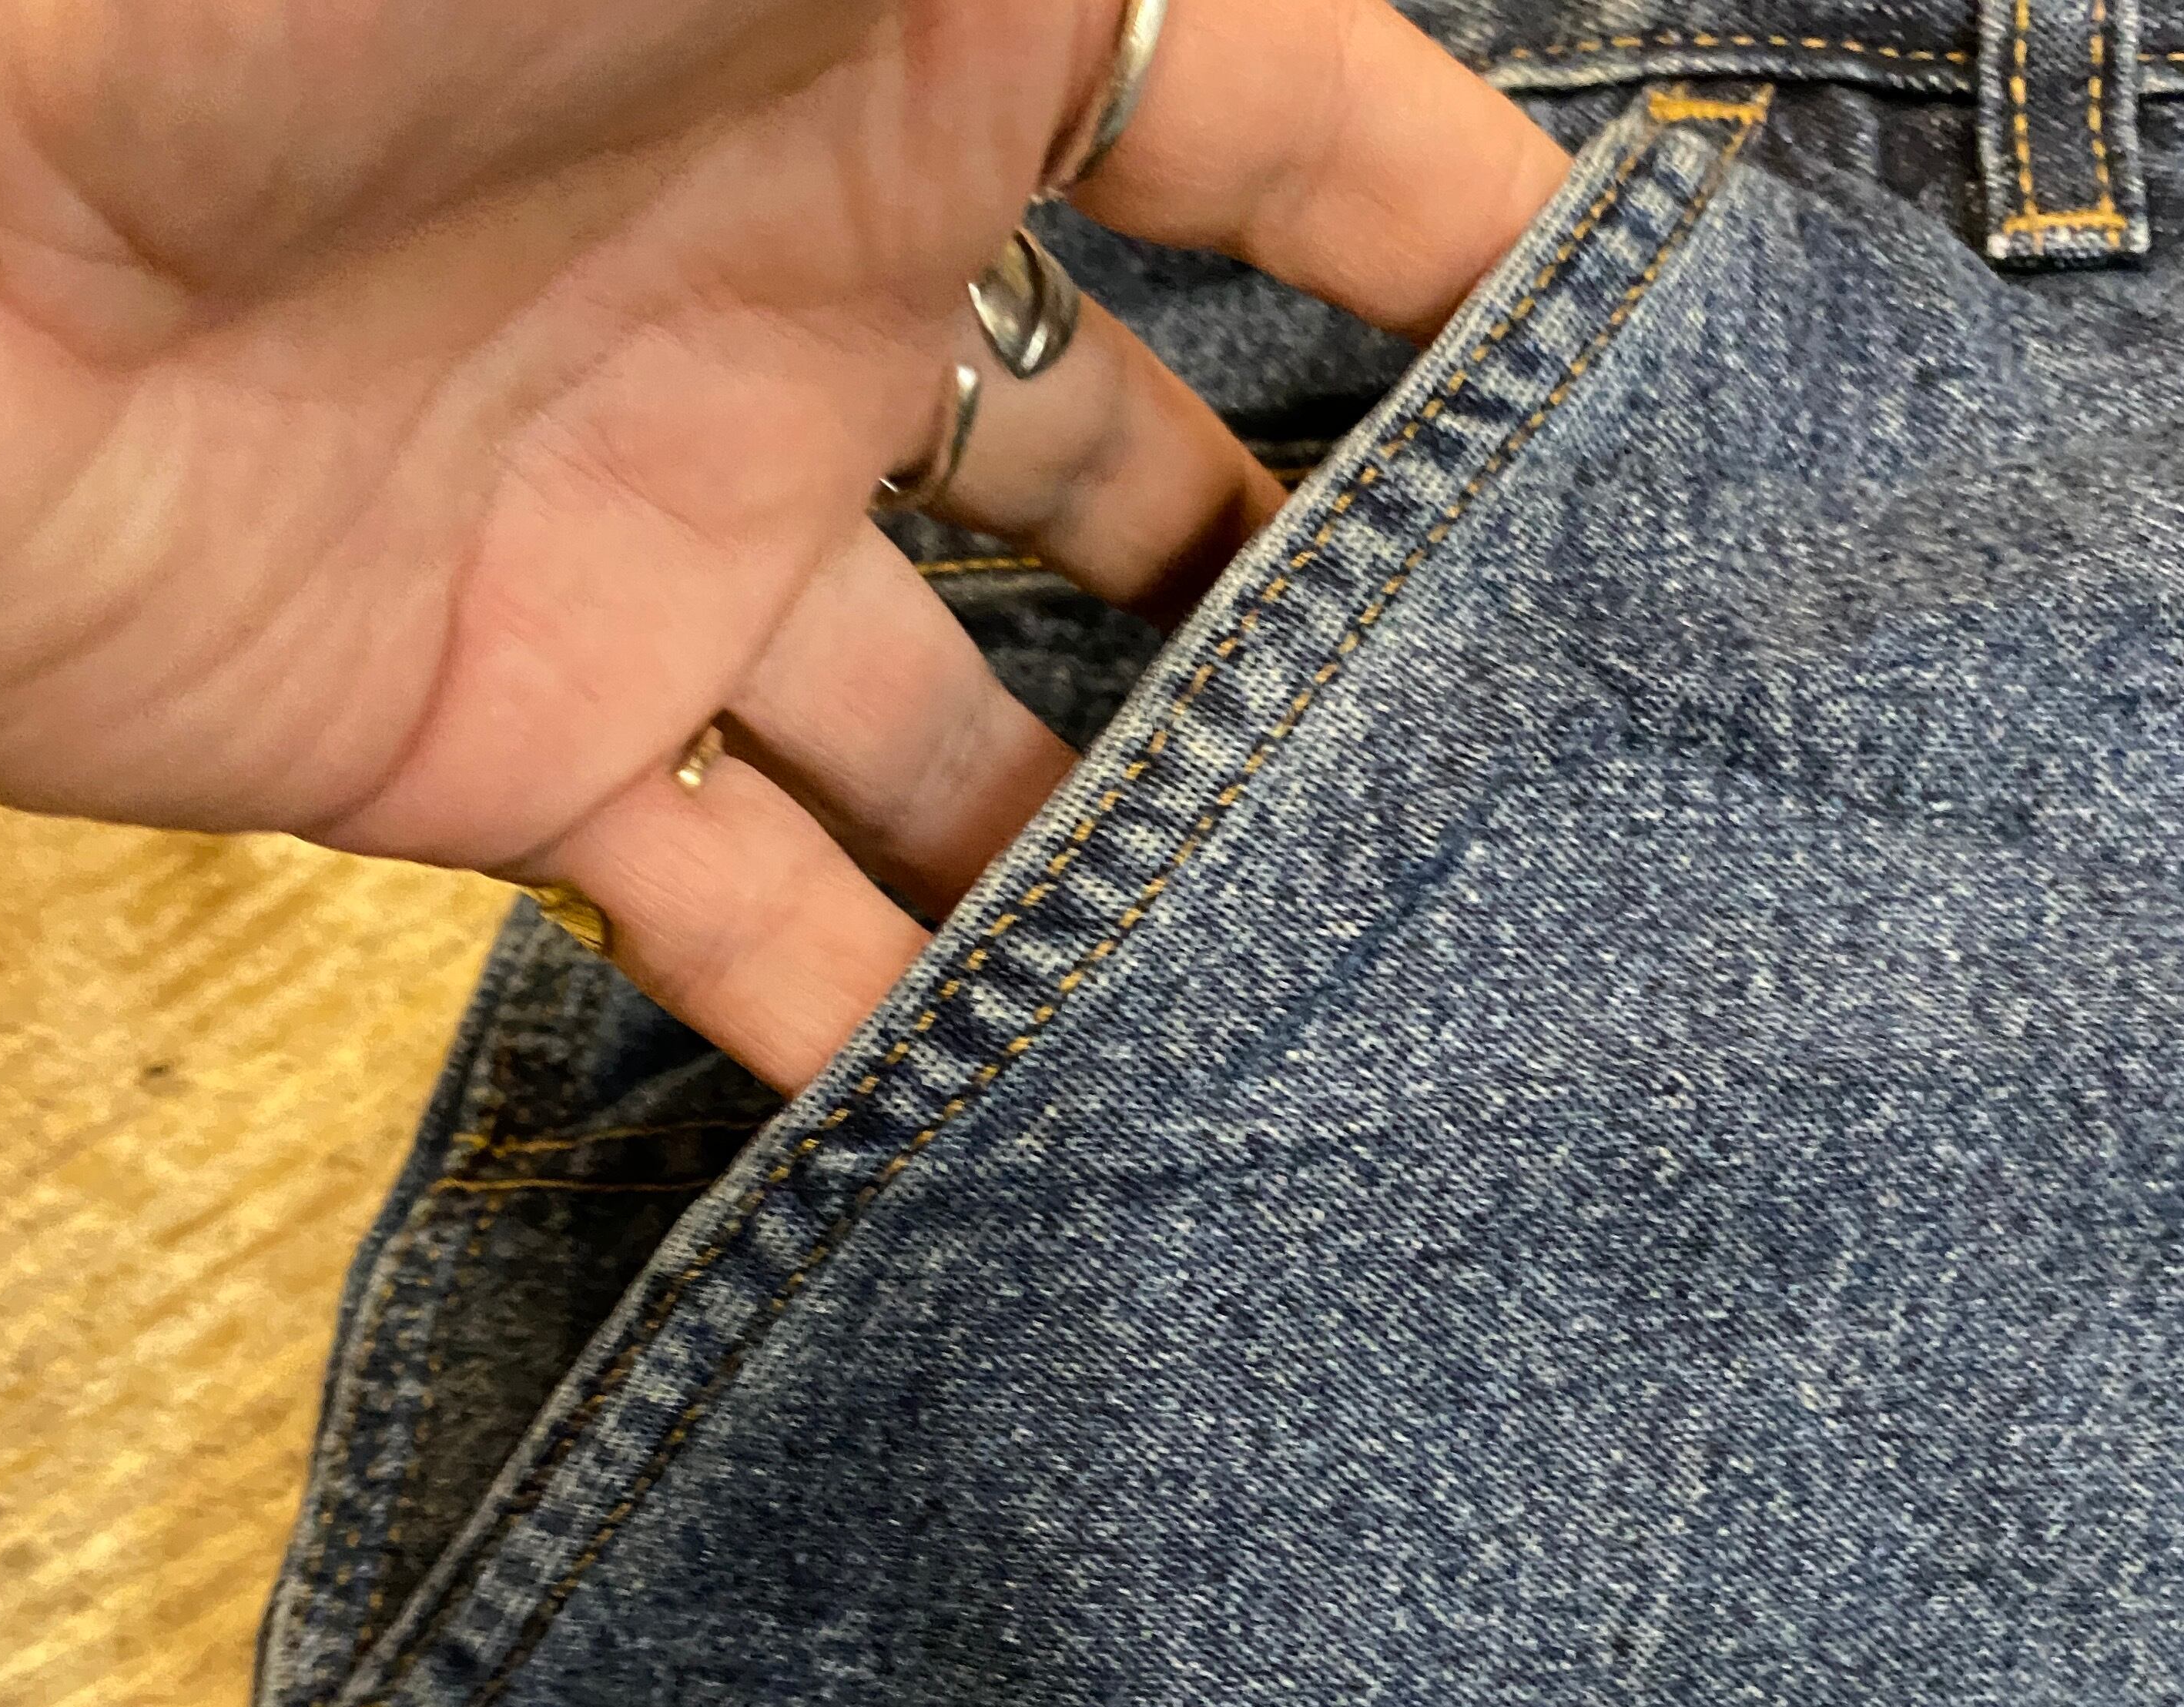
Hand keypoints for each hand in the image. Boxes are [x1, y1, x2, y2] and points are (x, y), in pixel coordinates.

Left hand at [0, 0, 1563, 1088]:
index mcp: (919, 46)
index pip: (1279, 133)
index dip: (1468, 253)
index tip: (1648, 400)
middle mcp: (827, 295)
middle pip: (1152, 490)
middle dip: (1314, 614)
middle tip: (1497, 773)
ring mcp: (686, 535)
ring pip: (982, 740)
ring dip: (1122, 858)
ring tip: (1310, 988)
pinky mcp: (534, 738)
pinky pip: (756, 911)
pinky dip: (873, 1020)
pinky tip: (1015, 1122)